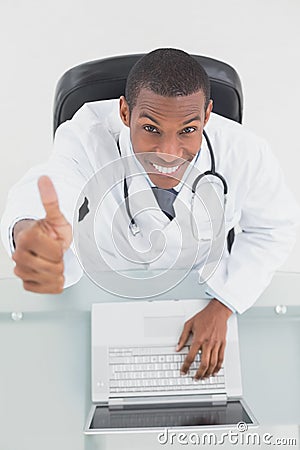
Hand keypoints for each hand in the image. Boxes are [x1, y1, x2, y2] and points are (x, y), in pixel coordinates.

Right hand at [12, 176, 71, 292]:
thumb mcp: (56, 216)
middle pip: (54, 267)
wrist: (43, 245)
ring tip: (52, 260)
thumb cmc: (50, 231)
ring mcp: (21, 270)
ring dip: (58, 271)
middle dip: (59, 259)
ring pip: (51, 279)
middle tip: (54, 252)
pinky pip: (46, 289)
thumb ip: (50, 199)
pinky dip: (53, 283)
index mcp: (27, 237)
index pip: (56, 252)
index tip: (54, 241)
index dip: (60, 247)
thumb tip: (44, 179)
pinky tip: (50, 273)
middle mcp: (19, 255)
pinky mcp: (26, 283)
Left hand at [176, 299, 231, 378]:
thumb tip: (177, 347)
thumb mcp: (189, 324)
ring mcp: (216, 344)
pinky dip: (218, 367)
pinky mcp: (222, 344)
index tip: (183, 371)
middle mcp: (208, 343)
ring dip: (208, 373)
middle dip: (199, 373)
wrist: (217, 312)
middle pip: (203, 363)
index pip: (191, 357)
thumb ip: (182, 337)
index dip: (186, 366)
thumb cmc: (204, 317)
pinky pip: (221, 358)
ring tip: (204, 377)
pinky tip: (214, 371)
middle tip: (195, 378)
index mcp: (198, 339)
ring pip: (213, 363)